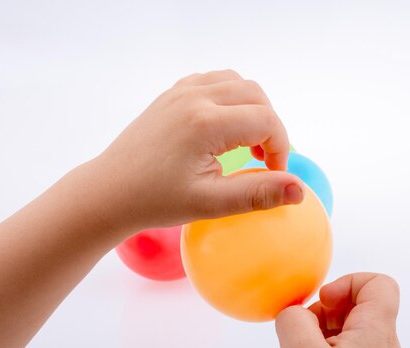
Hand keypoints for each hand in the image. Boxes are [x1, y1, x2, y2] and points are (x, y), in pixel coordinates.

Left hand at [89, 69, 303, 232]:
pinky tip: (224, 128)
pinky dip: (231, 99)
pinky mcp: (172, 93)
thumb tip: (299, 189)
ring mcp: (181, 91)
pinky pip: (215, 81)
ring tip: (247, 144)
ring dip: (253, 109)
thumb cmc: (155, 200)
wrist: (109, 191)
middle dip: (270, 127)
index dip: (281, 149)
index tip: (272, 175)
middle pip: (256, 95)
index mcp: (205, 122)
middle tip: (263, 161)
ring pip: (238, 83)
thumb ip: (258, 193)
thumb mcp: (210, 203)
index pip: (266, 121)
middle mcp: (194, 97)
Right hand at [276, 273, 400, 347]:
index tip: (323, 302)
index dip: (348, 282)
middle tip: (307, 332)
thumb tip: (293, 311)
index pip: (379, 283)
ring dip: (323, 330)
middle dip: (327, 309)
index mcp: (377, 334)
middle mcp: (383, 347)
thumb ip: (293, 319)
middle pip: (361, 303)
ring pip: (351, 327)